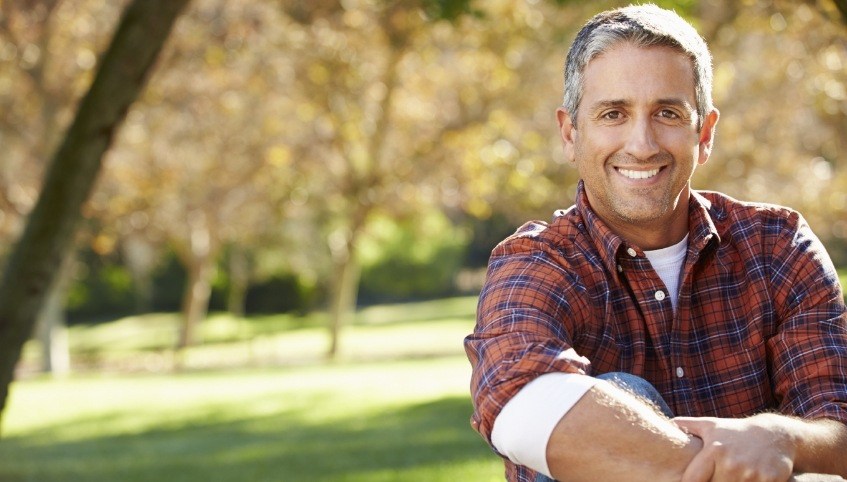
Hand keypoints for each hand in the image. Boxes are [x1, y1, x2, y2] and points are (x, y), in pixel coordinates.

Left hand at [674, 415, 796, 481]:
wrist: (774, 434)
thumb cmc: (735, 432)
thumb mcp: (711, 425)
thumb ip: (688, 425)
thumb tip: (669, 423)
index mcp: (714, 450)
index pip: (693, 479)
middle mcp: (731, 463)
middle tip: (715, 476)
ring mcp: (752, 473)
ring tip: (730, 477)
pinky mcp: (770, 479)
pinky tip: (746, 480)